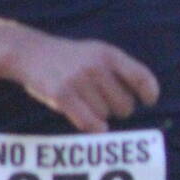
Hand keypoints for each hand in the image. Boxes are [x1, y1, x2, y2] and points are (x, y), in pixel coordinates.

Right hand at [11, 34, 160, 132]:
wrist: (30, 52)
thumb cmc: (70, 58)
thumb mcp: (97, 51)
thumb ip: (120, 68)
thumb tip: (149, 94)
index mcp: (108, 54)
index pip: (142, 77)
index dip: (149, 93)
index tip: (148, 101)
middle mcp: (96, 66)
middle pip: (126, 105)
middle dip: (119, 109)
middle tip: (105, 103)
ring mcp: (78, 81)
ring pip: (106, 116)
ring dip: (100, 116)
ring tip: (85, 102)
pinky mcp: (62, 95)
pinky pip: (89, 123)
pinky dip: (94, 128)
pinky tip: (93, 125)